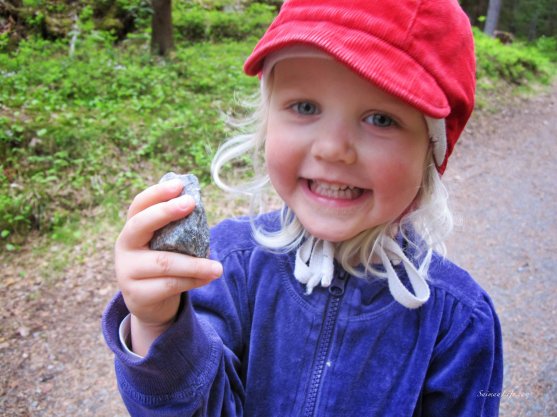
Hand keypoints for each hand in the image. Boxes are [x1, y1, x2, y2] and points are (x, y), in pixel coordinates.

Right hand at [115, 179, 222, 354]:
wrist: (149, 304)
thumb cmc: (164, 266)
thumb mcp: (167, 245)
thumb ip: (178, 230)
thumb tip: (200, 210)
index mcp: (132, 229)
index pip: (139, 205)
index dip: (157, 193)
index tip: (179, 184)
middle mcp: (124, 247)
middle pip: (141, 225)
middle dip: (166, 211)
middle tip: (191, 203)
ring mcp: (127, 271)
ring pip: (164, 262)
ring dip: (195, 264)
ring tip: (218, 267)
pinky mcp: (137, 294)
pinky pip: (170, 284)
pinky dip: (193, 280)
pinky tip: (207, 278)